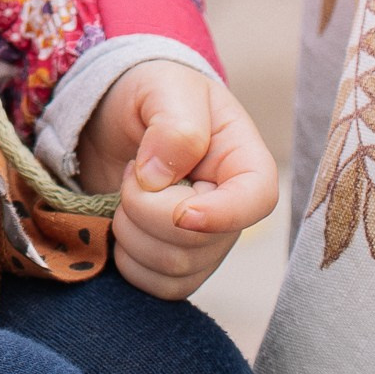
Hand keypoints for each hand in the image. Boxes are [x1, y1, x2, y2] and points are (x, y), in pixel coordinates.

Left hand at [79, 62, 278, 299]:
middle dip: (146, 207)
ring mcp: (206, 243)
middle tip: (134, 169)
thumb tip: (159, 178)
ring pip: (173, 269)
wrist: (116, 116)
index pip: (258, 200)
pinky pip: (156, 286)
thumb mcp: (163, 87)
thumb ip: (174, 127)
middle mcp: (232, 210)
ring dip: (131, 230)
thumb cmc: (152, 93)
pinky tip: (122, 222)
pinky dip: (127, 259)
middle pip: (199, 243)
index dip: (222, 214)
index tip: (182, 210)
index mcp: (244, 161)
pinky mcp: (177, 265)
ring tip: (128, 190)